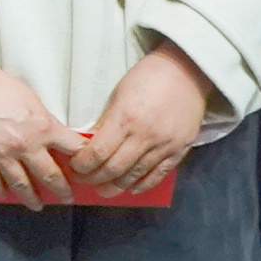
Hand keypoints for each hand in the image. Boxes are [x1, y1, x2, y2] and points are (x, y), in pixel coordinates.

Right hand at [0, 56, 77, 207]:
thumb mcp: (33, 100)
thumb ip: (46, 122)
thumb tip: (56, 137)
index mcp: (43, 128)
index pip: (73, 150)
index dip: (83, 161)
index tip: (85, 170)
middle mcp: (25, 146)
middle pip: (50, 177)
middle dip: (62, 191)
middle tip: (67, 198)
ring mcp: (2, 155)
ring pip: (22, 185)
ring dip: (33, 198)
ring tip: (38, 205)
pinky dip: (1, 191)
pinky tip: (6, 194)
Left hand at [64, 43, 211, 197]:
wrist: (186, 71)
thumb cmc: (147, 77)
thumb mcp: (118, 94)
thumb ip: (107, 122)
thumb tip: (90, 146)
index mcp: (125, 118)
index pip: (97, 152)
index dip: (82, 165)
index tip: (75, 168)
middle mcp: (145, 135)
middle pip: (113, 169)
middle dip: (94, 179)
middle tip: (84, 180)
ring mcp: (165, 145)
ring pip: (134, 176)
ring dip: (115, 186)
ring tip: (103, 189)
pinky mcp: (180, 150)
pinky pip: (158, 175)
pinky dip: (142, 185)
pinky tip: (130, 188)